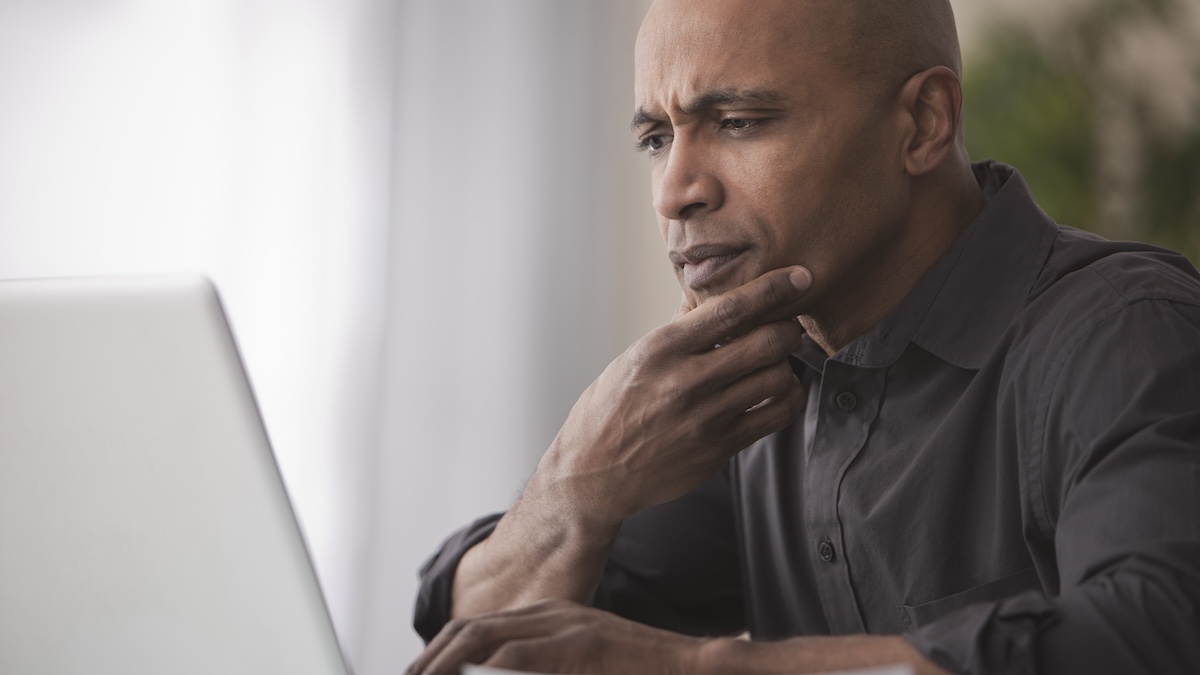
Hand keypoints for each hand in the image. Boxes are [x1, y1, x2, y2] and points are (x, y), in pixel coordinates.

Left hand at [407, 600, 704, 674]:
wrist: (692, 666)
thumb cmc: (641, 672)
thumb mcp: (582, 666)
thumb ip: (543, 668)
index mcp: (550, 618)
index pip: (480, 627)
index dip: (443, 651)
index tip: (422, 672)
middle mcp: (551, 614)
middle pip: (471, 627)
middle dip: (432, 657)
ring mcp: (564, 625)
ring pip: (484, 635)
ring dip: (447, 661)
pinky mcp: (579, 644)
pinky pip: (517, 656)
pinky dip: (486, 669)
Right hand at [533, 266, 811, 526]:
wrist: (594, 471)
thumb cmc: (611, 407)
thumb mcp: (634, 357)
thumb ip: (678, 328)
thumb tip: (710, 292)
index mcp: (662, 348)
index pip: (730, 308)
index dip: (773, 288)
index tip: (799, 277)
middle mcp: (685, 381)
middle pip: (766, 342)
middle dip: (787, 329)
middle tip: (786, 327)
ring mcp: (705, 417)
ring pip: (777, 378)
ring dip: (786, 365)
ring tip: (777, 362)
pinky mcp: (719, 448)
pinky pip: (776, 416)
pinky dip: (788, 398)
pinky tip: (780, 391)